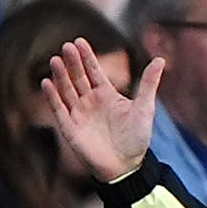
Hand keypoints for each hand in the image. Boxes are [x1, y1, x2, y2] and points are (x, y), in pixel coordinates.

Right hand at [41, 40, 164, 183]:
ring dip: (60, 76)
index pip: (93, 71)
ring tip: (55, 60)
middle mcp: (90, 102)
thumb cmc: (137, 138)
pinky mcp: (70, 129)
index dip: (87, 57)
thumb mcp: (145, 108)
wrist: (127, 167)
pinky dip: (52, 97)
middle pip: (78, 77)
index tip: (79, 41)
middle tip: (66, 46)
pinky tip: (46, 83)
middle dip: (72, 62)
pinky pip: (59, 110)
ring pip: (66, 90)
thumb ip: (149, 84)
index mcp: (106, 94)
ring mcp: (79, 114)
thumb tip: (160, 59)